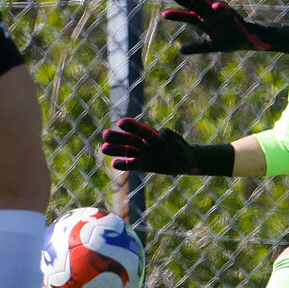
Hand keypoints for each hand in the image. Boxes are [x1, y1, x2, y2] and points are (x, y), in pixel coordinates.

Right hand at [99, 117, 233, 175]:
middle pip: (130, 140)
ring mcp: (144, 154)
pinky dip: (123, 164)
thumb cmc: (182, 149)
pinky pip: (132, 164)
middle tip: (105, 135)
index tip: (121, 123)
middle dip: (118, 138)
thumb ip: (170, 138)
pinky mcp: (144, 164)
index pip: (141, 130)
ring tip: (103, 148)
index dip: (131, 126)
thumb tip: (162, 134)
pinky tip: (113, 163)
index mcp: (154, 136)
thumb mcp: (178, 143)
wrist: (185, 161)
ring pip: (127, 151)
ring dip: (116, 150)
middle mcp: (146, 143)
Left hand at [161, 0, 288, 53]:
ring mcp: (222, 14)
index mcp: (204, 21)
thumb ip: (197, 46)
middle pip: (196, 6)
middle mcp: (211, 15)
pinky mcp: (234, 16)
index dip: (177, 15)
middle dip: (185, 0)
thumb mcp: (210, 45)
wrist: (249, 40)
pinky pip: (227, 11)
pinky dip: (222, 8)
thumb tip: (180, 50)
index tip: (164, 15)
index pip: (188, 17)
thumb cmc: (229, 39)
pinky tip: (217, 6)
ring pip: (209, 5)